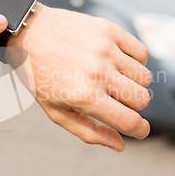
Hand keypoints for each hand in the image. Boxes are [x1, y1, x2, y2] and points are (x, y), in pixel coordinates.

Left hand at [7, 3, 150, 151]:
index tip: (140, 130)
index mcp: (83, 96)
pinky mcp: (109, 30)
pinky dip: (135, 61)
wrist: (29, 34)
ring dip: (133, 83)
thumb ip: (88, 131)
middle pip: (142, 100)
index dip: (140, 131)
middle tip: (114, 99)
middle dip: (132, 106)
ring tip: (112, 79)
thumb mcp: (56, 111)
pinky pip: (141, 53)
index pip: (130, 121)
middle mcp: (97, 73)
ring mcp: (105, 49)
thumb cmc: (40, 76)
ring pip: (145, 77)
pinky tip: (116, 62)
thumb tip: (120, 145)